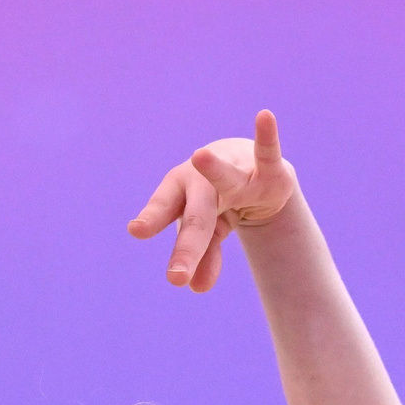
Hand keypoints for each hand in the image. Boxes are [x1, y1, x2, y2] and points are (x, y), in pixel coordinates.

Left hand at [127, 109, 299, 292]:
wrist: (251, 166)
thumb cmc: (219, 199)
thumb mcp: (212, 229)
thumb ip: (205, 256)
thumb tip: (197, 288)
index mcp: (182, 194)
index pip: (166, 209)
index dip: (152, 218)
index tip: (137, 230)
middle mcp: (203, 179)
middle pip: (196, 217)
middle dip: (187, 248)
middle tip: (175, 278)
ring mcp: (234, 171)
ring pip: (224, 179)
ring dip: (214, 168)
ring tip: (200, 156)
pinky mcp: (266, 168)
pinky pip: (267, 152)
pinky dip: (267, 136)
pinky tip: (264, 116)